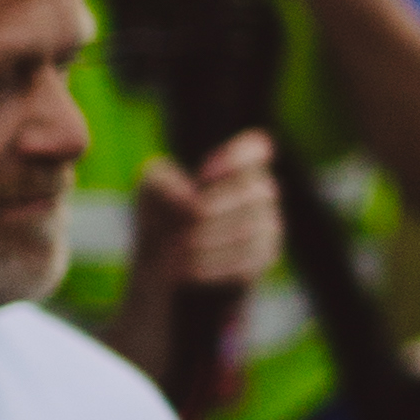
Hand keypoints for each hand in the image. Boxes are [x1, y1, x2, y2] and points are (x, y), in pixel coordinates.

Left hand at [130, 126, 278, 299]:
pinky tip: (189, 270)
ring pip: (248, 228)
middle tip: (178, 227)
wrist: (165, 269)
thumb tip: (192, 200)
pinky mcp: (265, 256)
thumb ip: (164, 181)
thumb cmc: (162, 219)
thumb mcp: (150, 191)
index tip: (203, 174)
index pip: (254, 149)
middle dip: (210, 209)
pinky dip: (212, 265)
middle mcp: (262, 191)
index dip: (235, 158)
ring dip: (205, 240)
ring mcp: (269, 224)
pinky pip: (247, 259)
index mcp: (237, 166)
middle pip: (251, 191)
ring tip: (176, 250)